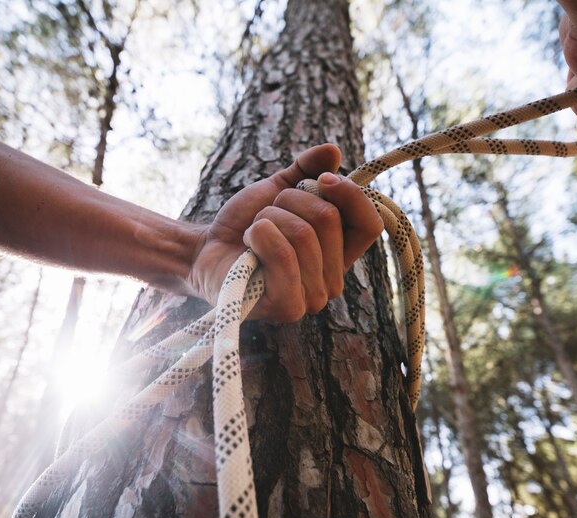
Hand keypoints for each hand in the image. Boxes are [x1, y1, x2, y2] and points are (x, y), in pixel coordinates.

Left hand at [187, 144, 382, 321]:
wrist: (206, 249)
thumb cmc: (246, 224)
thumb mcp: (277, 188)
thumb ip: (307, 170)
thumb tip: (333, 151)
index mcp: (340, 254)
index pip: (370, 224)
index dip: (350, 195)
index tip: (321, 179)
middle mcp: (333, 280)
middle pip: (329, 220)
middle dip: (289, 202)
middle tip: (267, 215)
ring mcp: (312, 298)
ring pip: (303, 234)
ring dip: (268, 219)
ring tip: (254, 232)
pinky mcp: (288, 307)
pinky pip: (284, 256)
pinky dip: (260, 236)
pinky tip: (248, 244)